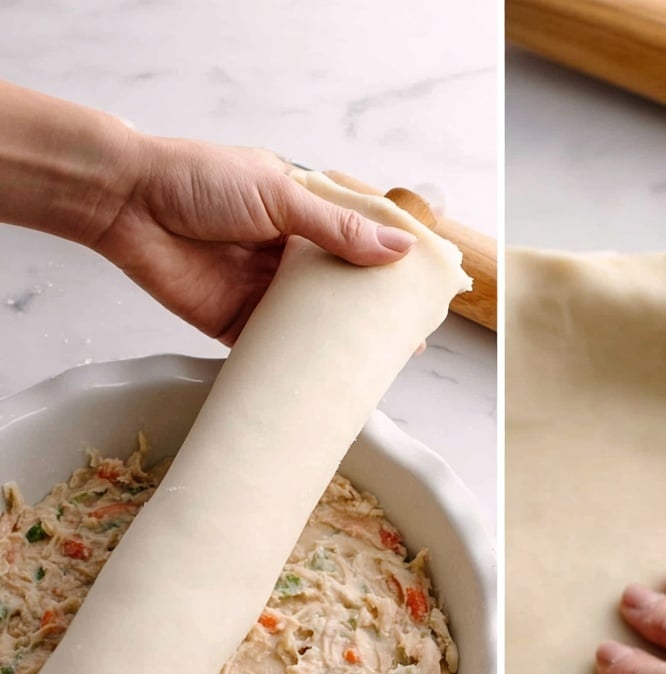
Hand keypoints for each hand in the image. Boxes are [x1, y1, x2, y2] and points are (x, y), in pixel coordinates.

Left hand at [95, 140, 415, 343]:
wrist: (128, 205)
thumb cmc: (199, 181)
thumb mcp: (279, 196)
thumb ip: (336, 229)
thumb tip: (397, 251)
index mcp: (302, 216)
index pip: (357, 243)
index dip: (389, 266)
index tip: (421, 289)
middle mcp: (287, 256)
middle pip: (339, 291)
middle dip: (370, 314)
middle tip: (406, 339)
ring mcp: (263, 292)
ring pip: (312, 326)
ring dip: (339, 345)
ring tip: (377, 366)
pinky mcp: (236, 324)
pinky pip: (274, 352)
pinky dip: (297, 367)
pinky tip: (324, 383)